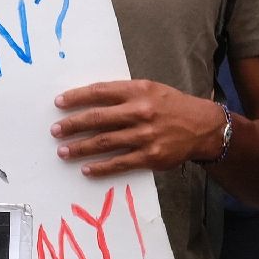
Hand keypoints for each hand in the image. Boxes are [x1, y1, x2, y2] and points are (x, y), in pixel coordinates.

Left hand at [51, 80, 225, 175]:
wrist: (203, 126)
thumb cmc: (170, 105)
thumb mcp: (149, 88)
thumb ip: (122, 93)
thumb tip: (89, 99)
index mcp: (137, 91)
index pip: (99, 92)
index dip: (76, 98)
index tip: (58, 102)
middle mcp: (140, 112)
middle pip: (97, 118)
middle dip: (72, 125)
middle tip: (55, 130)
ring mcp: (145, 136)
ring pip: (105, 142)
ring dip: (81, 148)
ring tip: (63, 151)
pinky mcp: (151, 156)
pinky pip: (120, 163)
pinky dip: (101, 167)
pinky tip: (86, 169)